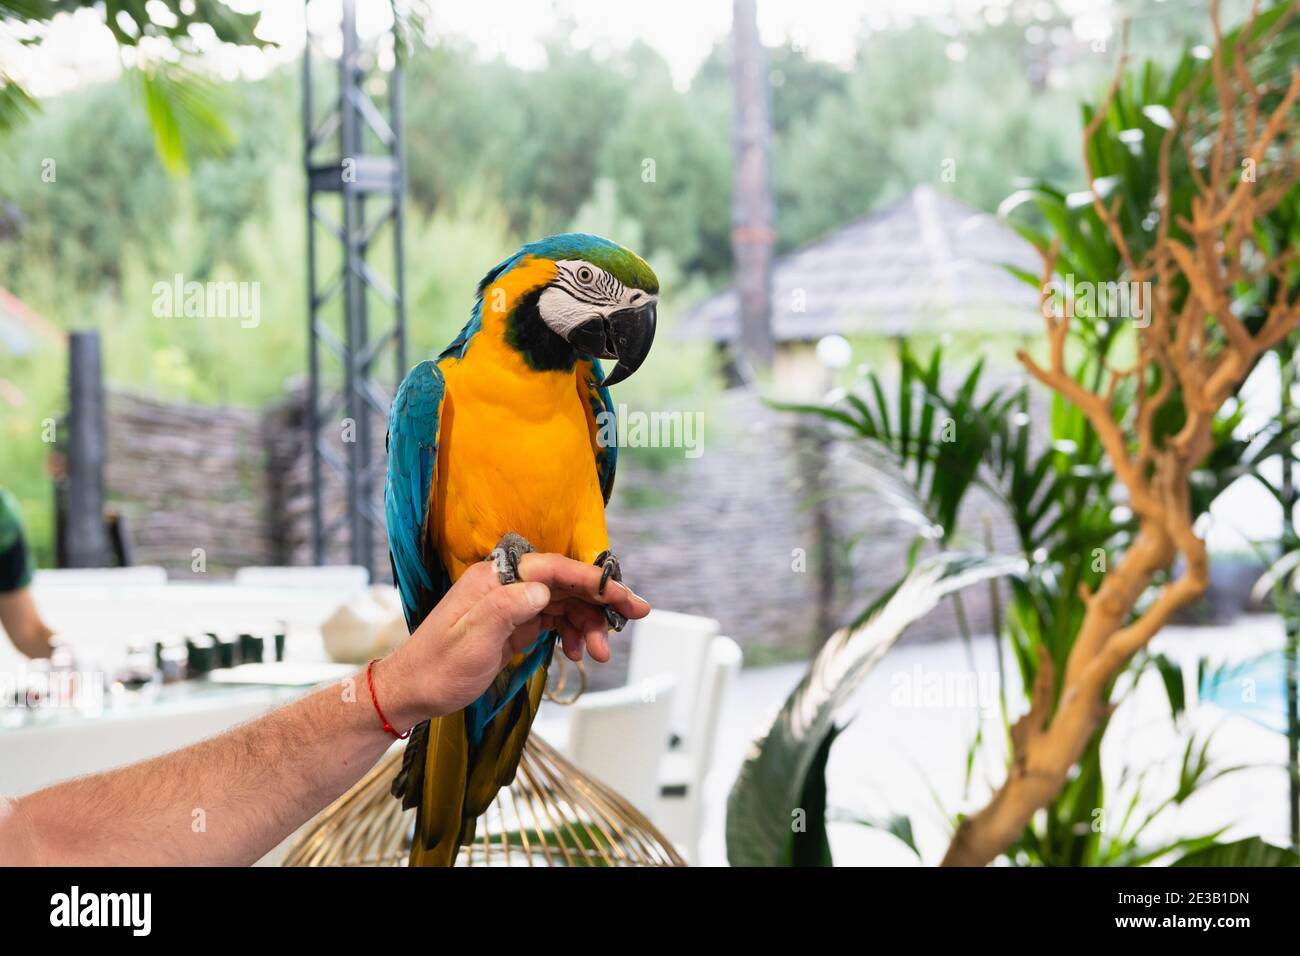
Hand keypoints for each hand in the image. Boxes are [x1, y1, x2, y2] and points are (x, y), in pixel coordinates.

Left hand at [372, 554, 649, 728]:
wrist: (413, 691)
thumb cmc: (438, 668)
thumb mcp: (472, 641)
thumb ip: (506, 609)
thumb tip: (542, 589)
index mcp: (496, 577)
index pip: (555, 568)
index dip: (593, 579)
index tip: (624, 596)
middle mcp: (506, 583)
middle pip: (566, 583)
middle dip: (601, 601)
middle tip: (635, 617)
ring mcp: (510, 602)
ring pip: (564, 603)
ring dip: (587, 624)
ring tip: (598, 654)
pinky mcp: (513, 622)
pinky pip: (553, 619)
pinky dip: (571, 633)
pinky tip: (576, 652)